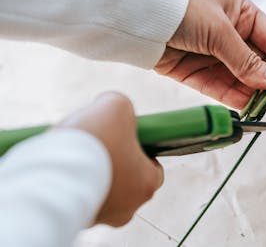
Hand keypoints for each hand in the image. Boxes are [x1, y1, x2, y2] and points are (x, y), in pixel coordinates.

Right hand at [56, 92, 163, 226]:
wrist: (51, 170)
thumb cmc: (93, 140)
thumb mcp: (115, 105)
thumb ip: (121, 106)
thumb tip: (112, 111)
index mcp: (147, 184)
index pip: (154, 169)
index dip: (141, 151)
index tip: (125, 140)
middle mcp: (128, 208)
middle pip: (127, 181)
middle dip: (114, 163)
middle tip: (98, 145)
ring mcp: (101, 217)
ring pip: (102, 191)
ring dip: (92, 174)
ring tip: (76, 154)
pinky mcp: (73, 221)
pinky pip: (77, 199)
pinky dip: (72, 184)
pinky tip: (62, 167)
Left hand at [154, 0, 265, 108]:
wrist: (137, 15)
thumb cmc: (183, 8)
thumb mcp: (220, 30)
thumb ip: (248, 59)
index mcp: (243, 14)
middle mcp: (232, 35)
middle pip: (261, 62)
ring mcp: (214, 55)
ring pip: (242, 79)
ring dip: (255, 92)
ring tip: (265, 105)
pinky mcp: (196, 73)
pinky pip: (220, 88)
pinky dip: (234, 98)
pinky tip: (246, 106)